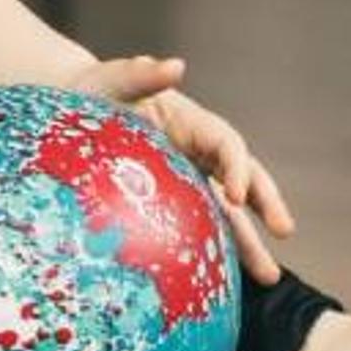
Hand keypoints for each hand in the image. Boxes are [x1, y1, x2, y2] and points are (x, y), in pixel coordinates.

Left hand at [73, 53, 295, 285]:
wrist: (66, 117)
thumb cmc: (90, 96)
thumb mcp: (111, 82)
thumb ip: (141, 74)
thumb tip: (176, 65)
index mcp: (191, 123)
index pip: (226, 144)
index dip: (236, 167)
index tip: (235, 195)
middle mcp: (197, 154)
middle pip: (242, 178)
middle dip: (265, 204)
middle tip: (284, 231)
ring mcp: (186, 182)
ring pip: (227, 213)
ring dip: (249, 243)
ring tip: (270, 277)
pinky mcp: (171, 208)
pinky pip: (200, 230)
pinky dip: (216, 254)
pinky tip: (226, 285)